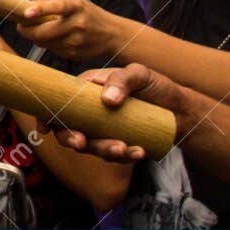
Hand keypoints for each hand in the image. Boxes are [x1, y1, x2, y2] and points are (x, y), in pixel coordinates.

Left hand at [18, 0, 125, 61]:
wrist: (113, 35)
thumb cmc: (86, 13)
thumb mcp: (72, 0)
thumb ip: (49, 0)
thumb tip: (27, 6)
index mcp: (76, 6)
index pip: (57, 6)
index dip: (40, 9)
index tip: (27, 13)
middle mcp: (77, 24)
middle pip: (42, 32)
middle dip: (25, 30)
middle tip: (20, 25)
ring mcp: (76, 41)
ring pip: (43, 42)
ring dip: (36, 37)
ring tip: (40, 29)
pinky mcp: (74, 54)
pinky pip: (51, 50)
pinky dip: (47, 44)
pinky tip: (55, 38)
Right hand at [43, 64, 194, 162]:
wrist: (182, 111)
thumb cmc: (158, 87)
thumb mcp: (140, 74)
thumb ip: (122, 80)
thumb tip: (107, 99)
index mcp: (87, 90)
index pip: (60, 102)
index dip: (48, 115)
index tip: (47, 128)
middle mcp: (91, 111)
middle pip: (70, 129)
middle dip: (73, 139)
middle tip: (82, 143)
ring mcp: (104, 129)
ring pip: (92, 146)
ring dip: (104, 150)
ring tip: (124, 148)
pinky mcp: (118, 143)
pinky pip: (115, 155)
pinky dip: (125, 156)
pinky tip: (139, 152)